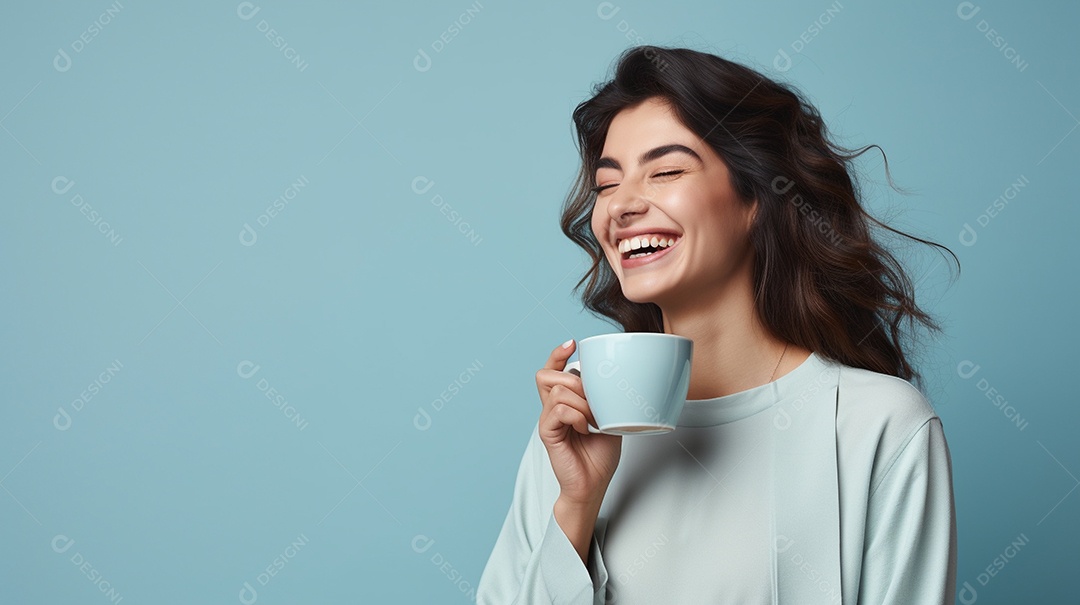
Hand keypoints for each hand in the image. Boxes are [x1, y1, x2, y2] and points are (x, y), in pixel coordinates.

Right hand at [535, 339, 621, 507]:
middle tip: (593, 402)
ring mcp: (548, 420)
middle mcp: (552, 408)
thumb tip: (615, 375)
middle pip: (548, 375)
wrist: (593, 484)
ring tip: (592, 420)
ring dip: (581, 401)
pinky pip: (558, 409)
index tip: (573, 343)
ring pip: (557, 390)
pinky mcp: (547, 433)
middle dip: (575, 380)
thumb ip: (605, 398)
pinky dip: (576, 415)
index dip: (558, 354)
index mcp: (565, 402)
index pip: (552, 370)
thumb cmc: (600, 455)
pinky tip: (584, 428)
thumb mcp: (609, 418)